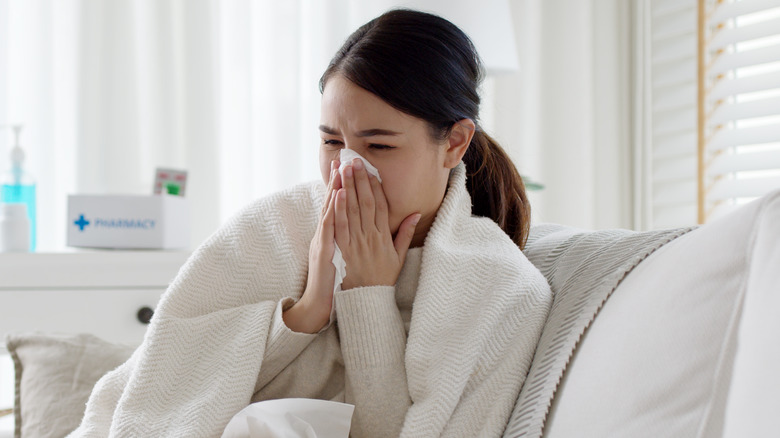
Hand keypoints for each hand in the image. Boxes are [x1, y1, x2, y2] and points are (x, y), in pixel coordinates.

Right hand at [283, 160, 341, 333]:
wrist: (322, 304)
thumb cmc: (338, 284)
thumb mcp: (348, 259)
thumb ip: (355, 243)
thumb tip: (368, 229)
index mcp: (337, 234)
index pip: (343, 205)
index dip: (347, 185)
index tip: (351, 166)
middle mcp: (330, 233)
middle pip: (336, 201)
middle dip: (341, 178)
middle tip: (345, 156)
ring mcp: (325, 239)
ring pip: (332, 208)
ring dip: (336, 186)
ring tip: (341, 166)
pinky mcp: (324, 247)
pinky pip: (330, 224)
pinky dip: (334, 208)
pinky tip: (339, 193)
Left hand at [335, 158, 420, 289]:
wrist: (366, 299)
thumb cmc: (382, 278)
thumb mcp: (399, 257)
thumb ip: (405, 234)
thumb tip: (415, 213)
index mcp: (384, 236)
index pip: (380, 205)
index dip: (375, 186)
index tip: (371, 170)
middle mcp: (370, 236)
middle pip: (365, 202)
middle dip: (360, 180)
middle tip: (355, 160)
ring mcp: (356, 242)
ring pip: (352, 210)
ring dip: (348, 187)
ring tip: (344, 169)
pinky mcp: (342, 249)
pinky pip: (340, 225)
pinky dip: (338, 208)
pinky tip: (337, 193)